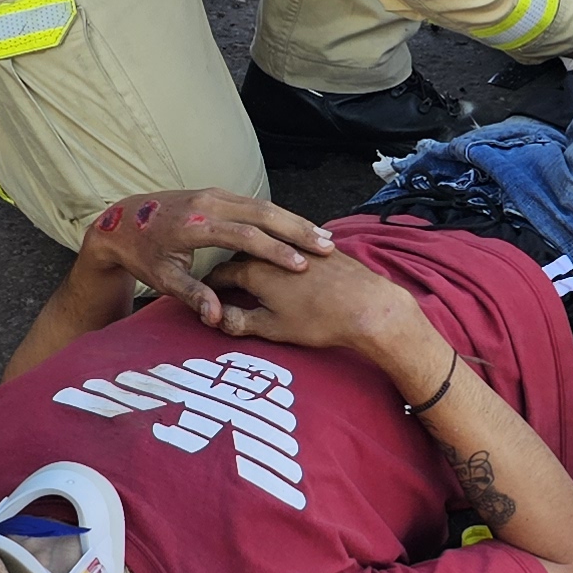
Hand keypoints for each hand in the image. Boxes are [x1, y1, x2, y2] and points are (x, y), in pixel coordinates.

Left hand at [76, 186, 331, 332]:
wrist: (123, 220)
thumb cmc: (144, 253)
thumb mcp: (163, 279)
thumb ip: (192, 295)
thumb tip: (218, 317)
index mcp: (196, 225)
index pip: (245, 236)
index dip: (276, 251)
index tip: (301, 265)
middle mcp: (208, 203)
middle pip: (263, 213)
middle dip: (297, 231)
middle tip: (327, 248)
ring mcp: (215, 194)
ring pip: (265, 205)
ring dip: (295, 221)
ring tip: (323, 239)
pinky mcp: (219, 193)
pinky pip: (257, 203)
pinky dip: (282, 216)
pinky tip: (302, 229)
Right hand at [204, 243, 432, 363]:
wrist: (367, 306)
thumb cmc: (318, 321)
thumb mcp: (272, 328)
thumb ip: (240, 321)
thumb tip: (216, 319)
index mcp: (254, 271)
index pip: (220, 274)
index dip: (210, 284)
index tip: (205, 292)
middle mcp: (273, 250)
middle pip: (242, 254)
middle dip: (231, 268)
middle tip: (225, 283)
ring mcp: (298, 245)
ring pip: (269, 245)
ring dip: (258, 255)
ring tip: (253, 270)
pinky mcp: (320, 247)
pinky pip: (295, 246)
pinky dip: (285, 252)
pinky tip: (289, 263)